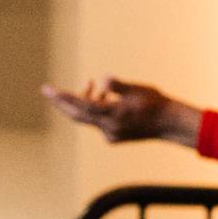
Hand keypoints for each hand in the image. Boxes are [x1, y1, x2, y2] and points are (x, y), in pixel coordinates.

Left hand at [39, 77, 194, 144]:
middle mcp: (109, 127)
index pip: (81, 105)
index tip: (47, 90)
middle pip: (77, 115)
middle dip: (63, 102)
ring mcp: (110, 134)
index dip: (63, 97)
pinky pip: (96, 122)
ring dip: (85, 101)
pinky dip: (94, 109)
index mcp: (114, 114)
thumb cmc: (155, 103)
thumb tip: (102, 81)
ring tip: (94, 85)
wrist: (170, 124)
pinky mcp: (113, 137)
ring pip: (87, 117)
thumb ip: (118, 85)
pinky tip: (105, 100)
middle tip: (48, 91)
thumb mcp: (138, 89)